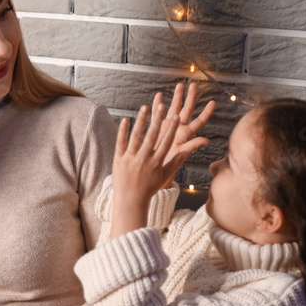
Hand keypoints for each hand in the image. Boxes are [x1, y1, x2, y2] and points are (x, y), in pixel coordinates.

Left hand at [110, 95, 180, 238]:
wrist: (130, 200)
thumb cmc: (148, 187)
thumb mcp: (164, 175)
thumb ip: (175, 162)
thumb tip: (186, 151)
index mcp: (157, 162)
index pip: (166, 142)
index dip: (172, 128)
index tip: (176, 116)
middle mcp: (145, 159)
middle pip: (153, 136)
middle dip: (158, 120)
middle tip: (163, 106)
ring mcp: (131, 158)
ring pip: (137, 136)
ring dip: (141, 121)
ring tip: (145, 107)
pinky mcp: (119, 159)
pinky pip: (121, 142)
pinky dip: (123, 130)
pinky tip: (126, 118)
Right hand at [159, 83, 215, 189]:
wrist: (153, 168)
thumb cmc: (168, 164)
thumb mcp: (181, 155)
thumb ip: (192, 146)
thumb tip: (207, 140)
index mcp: (186, 134)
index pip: (199, 121)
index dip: (206, 112)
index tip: (213, 102)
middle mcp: (178, 128)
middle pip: (187, 109)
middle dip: (190, 97)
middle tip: (194, 85)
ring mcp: (168, 125)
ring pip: (173, 107)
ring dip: (176, 96)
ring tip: (180, 85)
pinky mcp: (157, 126)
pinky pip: (158, 112)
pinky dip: (158, 104)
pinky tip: (159, 96)